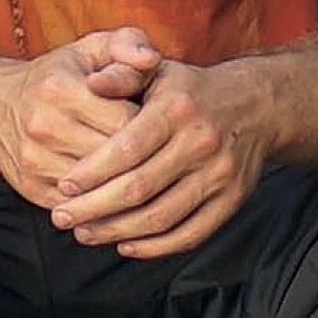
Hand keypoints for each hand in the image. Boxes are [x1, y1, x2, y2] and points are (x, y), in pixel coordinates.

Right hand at [0, 28, 161, 206]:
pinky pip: (84, 206)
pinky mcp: (34, 189)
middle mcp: (43, 126)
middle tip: (158, 151)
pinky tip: (118, 191)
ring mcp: (35, 161)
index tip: (157, 122)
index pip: (128, 121)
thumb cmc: (56, 76)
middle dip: (144, 158)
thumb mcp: (90, 49)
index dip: (151, 124)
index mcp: (60, 88)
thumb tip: (152, 58)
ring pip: (102, 187)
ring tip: (143, 172)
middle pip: (116, 158)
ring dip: (126, 184)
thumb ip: (127, 44)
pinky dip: (105, 203)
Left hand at [48, 58, 265, 257]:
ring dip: (118, 232)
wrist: (256, 105)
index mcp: (177, 109)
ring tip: (85, 233)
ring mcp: (220, 176)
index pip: (127, 148)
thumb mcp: (155, 70)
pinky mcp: (233, 200)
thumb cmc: (189, 89)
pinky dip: (156, 247)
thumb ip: (120, 74)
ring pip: (162, 216)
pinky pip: (191, 234)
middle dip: (94, 208)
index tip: (63, 185)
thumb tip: (91, 83)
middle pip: (140, 188)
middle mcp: (201, 143)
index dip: (92, 171)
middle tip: (62, 218)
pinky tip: (126, 246)